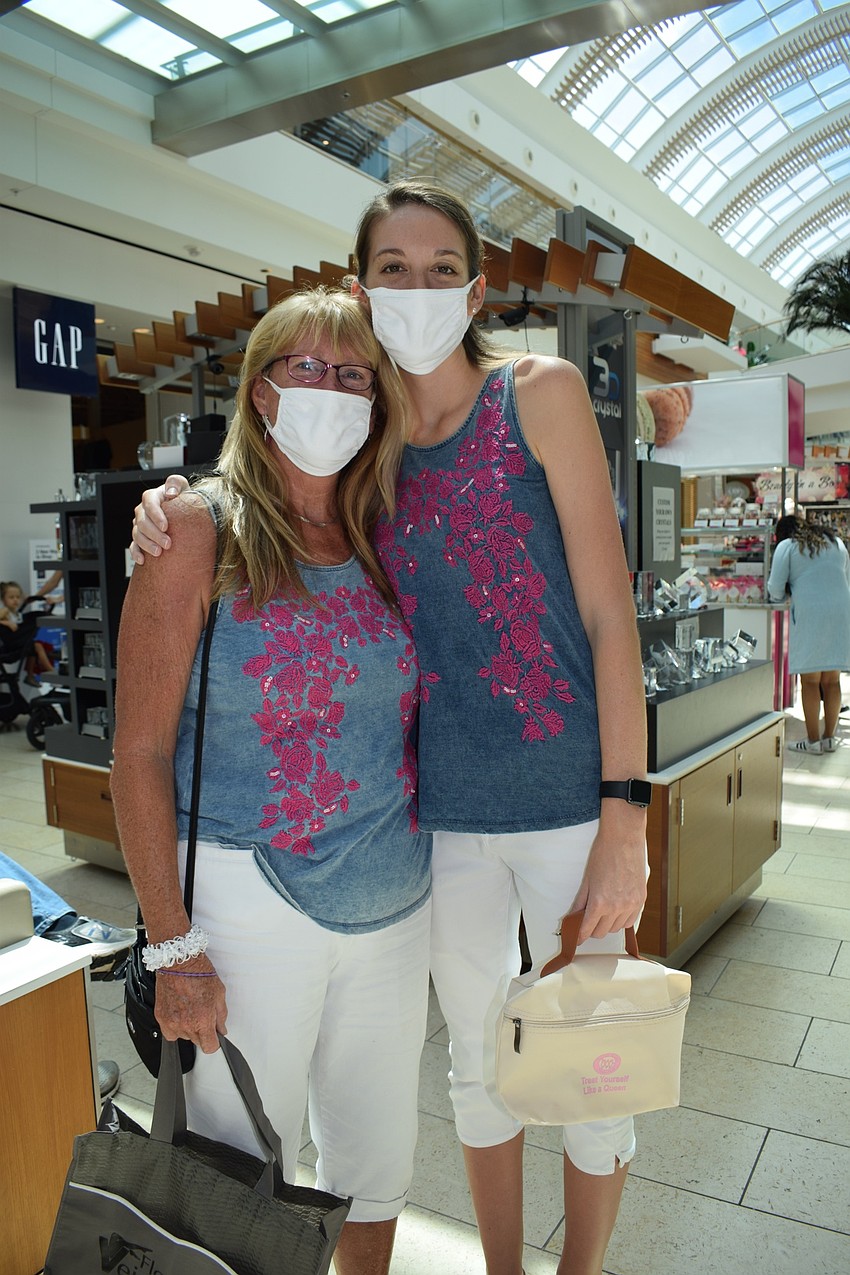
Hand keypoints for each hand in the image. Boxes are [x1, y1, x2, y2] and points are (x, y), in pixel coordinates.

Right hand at [129, 474, 188, 563]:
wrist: (183, 513)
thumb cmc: (183, 498)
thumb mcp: (183, 486)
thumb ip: (176, 483)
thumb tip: (170, 493)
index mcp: (152, 497)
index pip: (149, 503)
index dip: (155, 515)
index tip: (166, 526)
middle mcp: (143, 511)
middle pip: (142, 522)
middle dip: (154, 534)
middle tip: (167, 544)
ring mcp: (139, 525)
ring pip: (137, 535)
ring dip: (146, 544)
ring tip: (159, 553)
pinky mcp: (140, 537)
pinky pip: (134, 546)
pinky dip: (136, 553)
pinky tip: (143, 561)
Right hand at [154, 956, 227, 1053]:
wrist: (179, 962)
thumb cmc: (199, 973)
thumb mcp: (219, 993)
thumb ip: (221, 1016)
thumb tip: (221, 1030)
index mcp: (203, 1020)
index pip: (210, 1047)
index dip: (214, 1042)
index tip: (214, 1036)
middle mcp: (186, 1024)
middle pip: (197, 1042)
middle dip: (202, 1031)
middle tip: (202, 1013)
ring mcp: (172, 1022)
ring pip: (183, 1036)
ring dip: (187, 1028)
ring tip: (190, 1009)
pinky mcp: (161, 1017)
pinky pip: (169, 1032)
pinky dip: (174, 1026)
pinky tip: (179, 1012)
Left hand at [570, 821, 646, 944]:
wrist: (624, 838)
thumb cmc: (603, 854)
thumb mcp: (586, 879)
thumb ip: (580, 902)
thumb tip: (573, 917)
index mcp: (599, 902)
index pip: (588, 929)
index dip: (581, 935)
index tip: (578, 938)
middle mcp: (617, 907)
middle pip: (602, 932)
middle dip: (593, 928)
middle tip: (588, 919)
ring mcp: (631, 905)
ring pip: (617, 928)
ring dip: (608, 924)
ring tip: (603, 911)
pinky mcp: (641, 900)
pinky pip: (631, 921)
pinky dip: (622, 919)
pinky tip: (617, 909)